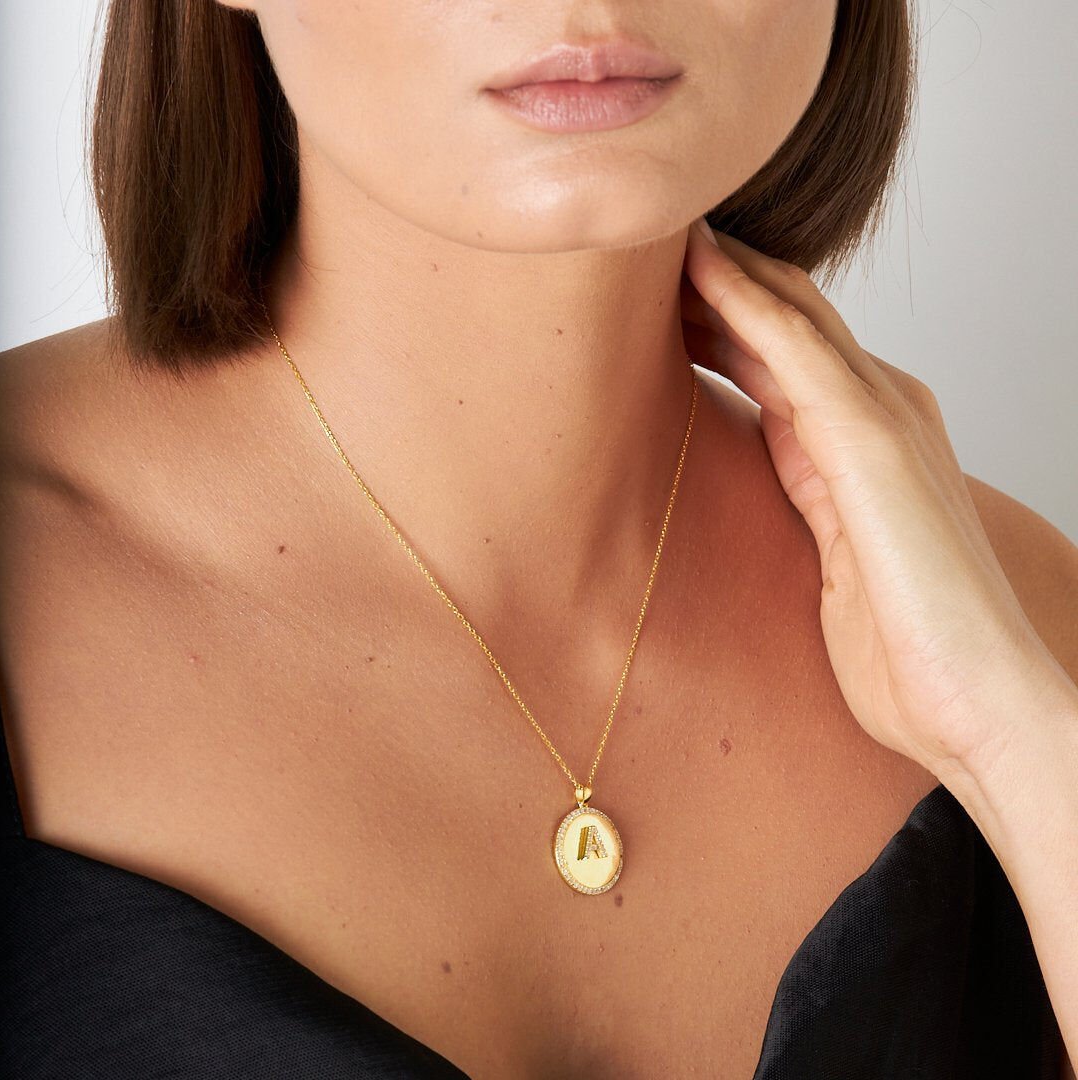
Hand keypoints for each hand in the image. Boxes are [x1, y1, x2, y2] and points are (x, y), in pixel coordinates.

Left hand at [680, 216, 1065, 783]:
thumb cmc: (906, 648)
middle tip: (643, 253)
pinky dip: (747, 301)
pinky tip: (701, 268)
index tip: (654, 301)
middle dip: (717, 282)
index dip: (723, 318)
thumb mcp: (832, 560)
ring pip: (791, 313)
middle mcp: (879, 413)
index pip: (785, 355)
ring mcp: (882, 418)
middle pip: (787, 319)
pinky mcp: (871, 440)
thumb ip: (805, 505)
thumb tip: (757, 483)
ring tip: (659, 233)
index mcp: (861, 444)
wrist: (975, 702)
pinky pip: (796, 350)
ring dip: (725, 270)